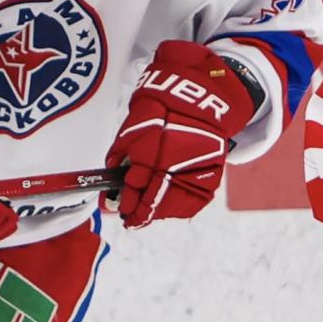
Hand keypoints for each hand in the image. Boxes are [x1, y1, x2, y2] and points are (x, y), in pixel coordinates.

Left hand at [105, 41, 255, 227]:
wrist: (198, 100)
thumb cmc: (161, 109)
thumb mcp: (133, 126)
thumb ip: (121, 154)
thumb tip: (111, 178)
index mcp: (152, 149)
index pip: (136, 186)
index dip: (128, 203)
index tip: (122, 214)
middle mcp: (174, 162)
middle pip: (155, 200)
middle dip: (142, 213)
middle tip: (132, 221)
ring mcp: (195, 170)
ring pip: (175, 205)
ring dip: (160, 212)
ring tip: (150, 213)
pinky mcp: (211, 175)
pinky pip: (195, 201)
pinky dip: (180, 208)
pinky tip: (170, 207)